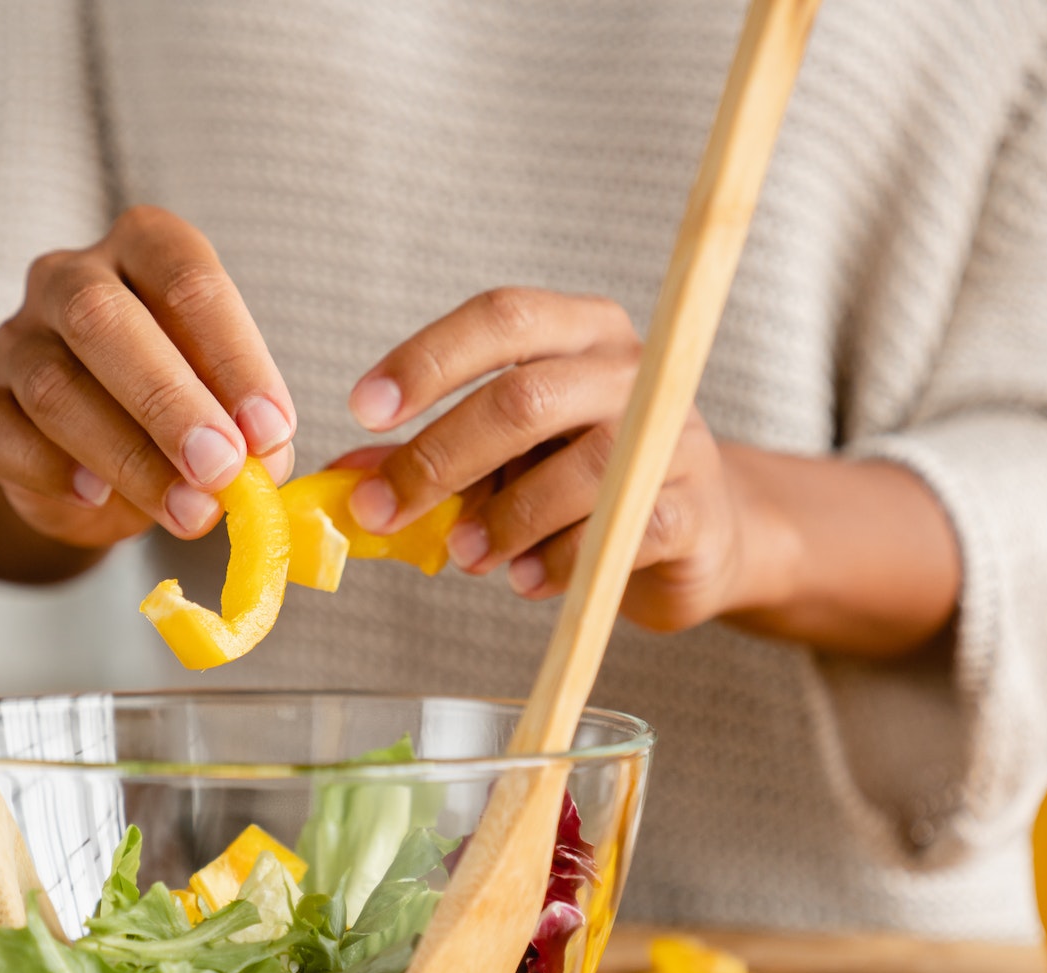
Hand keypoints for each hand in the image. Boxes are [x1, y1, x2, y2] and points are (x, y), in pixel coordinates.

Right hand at [0, 206, 296, 548]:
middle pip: (102, 320)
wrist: (93, 462)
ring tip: (189, 511)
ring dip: (128, 456)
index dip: (234, 358)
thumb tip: (262, 464)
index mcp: (145, 246)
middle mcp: (71, 278)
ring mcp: (16, 339)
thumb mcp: (227, 407)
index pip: (187, 280)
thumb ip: (247, 429)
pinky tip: (96, 498)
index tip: (270, 432)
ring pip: (52, 385)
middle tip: (221, 468)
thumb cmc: (180, 411)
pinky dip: (49, 469)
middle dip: (170, 401)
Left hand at [341, 287, 767, 633]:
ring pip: (575, 471)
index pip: (501, 317)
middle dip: (438, 458)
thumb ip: (430, 457)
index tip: (363, 410)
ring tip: (464, 555)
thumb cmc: (587, 481)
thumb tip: (342, 481)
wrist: (704, 531)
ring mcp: (672, 438)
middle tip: (382, 510)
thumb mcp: (504, 457)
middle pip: (523, 397)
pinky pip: (612, 536)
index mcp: (580, 331)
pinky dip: (555, 564)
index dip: (427, 359)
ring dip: (499, 521)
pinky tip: (524, 580)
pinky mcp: (692, 511)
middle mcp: (633, 370)